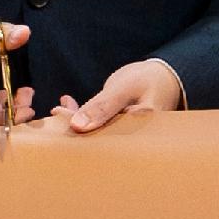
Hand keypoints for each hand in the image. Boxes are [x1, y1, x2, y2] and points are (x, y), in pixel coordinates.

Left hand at [52, 57, 185, 135]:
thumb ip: (102, 106)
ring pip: (94, 132)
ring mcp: (123, 134)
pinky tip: (67, 102)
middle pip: (96, 142)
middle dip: (74, 132)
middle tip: (54, 120)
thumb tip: (77, 126)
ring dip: (75, 121)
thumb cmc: (150, 79)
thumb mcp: (125, 88)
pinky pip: (96, 123)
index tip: (60, 126)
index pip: (103, 143)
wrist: (164, 75)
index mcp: (137, 135)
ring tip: (58, 109)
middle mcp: (130, 139)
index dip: (80, 139)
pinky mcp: (117, 126)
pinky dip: (82, 114)